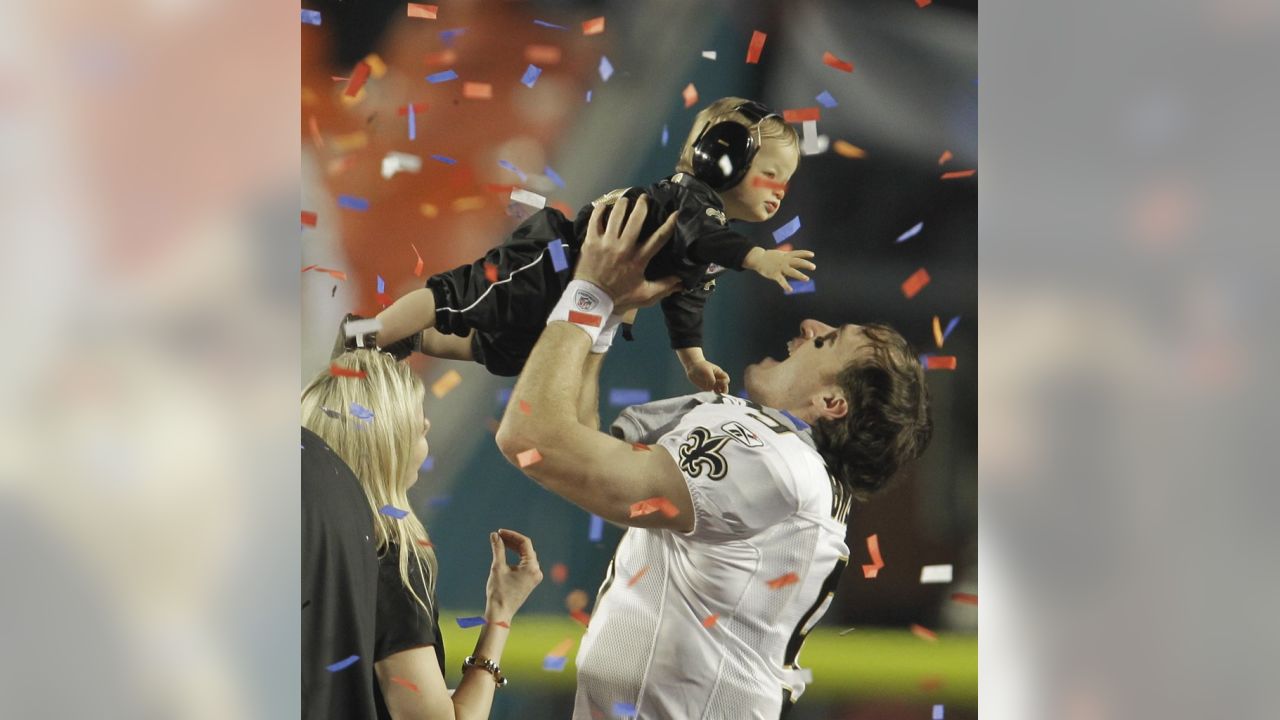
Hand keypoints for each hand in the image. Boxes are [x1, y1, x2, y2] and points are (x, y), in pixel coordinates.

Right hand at [484, 528, 542, 622]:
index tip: (499, 532)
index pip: (525, 543)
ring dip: (514, 548)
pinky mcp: (530, 581)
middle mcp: (536, 571)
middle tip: (498, 536)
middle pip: (526, 549)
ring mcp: (534, 577)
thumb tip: (494, 535)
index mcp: (532, 567)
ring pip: (526, 556)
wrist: (500, 614)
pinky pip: (525, 564)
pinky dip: (516, 557)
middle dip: (512, 541)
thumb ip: (498, 549)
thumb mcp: (497, 567)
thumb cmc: (499, 592)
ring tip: (500, 542)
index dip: (512, 535)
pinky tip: (505, 553)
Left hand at [576, 195, 683, 310]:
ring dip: (622, 204)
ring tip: (625, 199)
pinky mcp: (590, 241)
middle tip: (644, 198)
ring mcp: (606, 242)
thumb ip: (664, 287)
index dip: (669, 224)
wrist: (590, 301)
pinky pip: (595, 220)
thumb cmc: (619, 297)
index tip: (676, 213)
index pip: (658, 238)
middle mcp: (624, 247)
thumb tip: (683, 281)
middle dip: (642, 205)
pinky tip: (604, 205)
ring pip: (616, 215)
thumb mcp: (645, 295)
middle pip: (636, 219)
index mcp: (639, 259)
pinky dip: (600, 210)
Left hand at [685, 359, 729, 393]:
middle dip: (723, 390)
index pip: (726, 379)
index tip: (719, 382)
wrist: (692, 367)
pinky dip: (711, 395)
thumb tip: (713, 386)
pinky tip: (709, 395)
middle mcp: (717, 380)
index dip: (725, 382)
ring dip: (718, 394)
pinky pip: (711, 393)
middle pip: (724, 387)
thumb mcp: (707, 371)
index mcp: (719, 373)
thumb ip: (711, 379)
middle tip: (720, 393)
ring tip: (714, 395)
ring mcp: (713, 385)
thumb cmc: (701, 366)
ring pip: (719, 391)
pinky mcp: (707, 389)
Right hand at [744, 248, 816, 292]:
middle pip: (797, 262)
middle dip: (806, 264)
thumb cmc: (770, 257)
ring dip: (800, 275)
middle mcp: (784, 261)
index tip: (812, 255)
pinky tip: (790, 290)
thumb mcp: (780, 254)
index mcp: (786, 255)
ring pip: (792, 271)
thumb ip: (788, 258)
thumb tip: (798, 261)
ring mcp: (780, 267)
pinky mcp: (775, 274)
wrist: (758, 258)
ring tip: (807, 279)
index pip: (797, 253)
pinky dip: (786, 286)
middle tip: (813, 267)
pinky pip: (781, 280)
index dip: (805, 253)